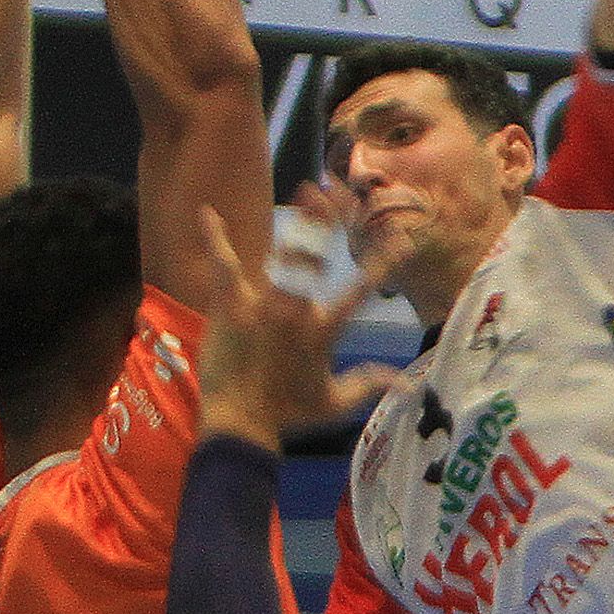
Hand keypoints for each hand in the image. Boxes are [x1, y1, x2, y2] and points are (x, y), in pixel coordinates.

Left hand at [195, 191, 381, 448]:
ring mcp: (265, 306)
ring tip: (307, 189)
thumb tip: (406, 384)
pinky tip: (208, 214)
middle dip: (331, 223)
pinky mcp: (233, 307)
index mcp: (324, 330)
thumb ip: (368, 384)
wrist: (242, 423)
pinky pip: (226, 267)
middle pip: (320, 259)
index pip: (361, 290)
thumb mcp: (334, 403)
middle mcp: (298, 312)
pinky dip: (216, 240)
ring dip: (298, 222)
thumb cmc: (287, 415)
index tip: (402, 239)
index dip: (383, 263)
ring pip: (285, 256)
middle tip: (338, 192)